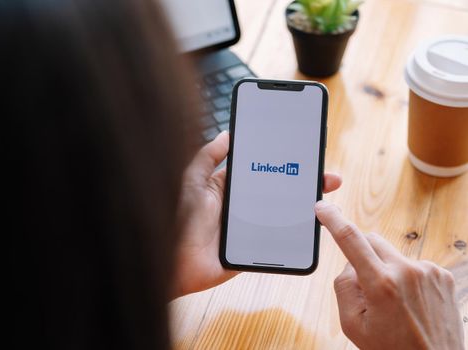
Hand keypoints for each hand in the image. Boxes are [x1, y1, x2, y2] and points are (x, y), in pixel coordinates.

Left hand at [173, 131, 341, 297]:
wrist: (174, 262)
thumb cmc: (178, 219)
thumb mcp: (192, 181)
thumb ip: (208, 157)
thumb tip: (228, 133)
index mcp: (230, 188)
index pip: (262, 170)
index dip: (283, 161)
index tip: (305, 152)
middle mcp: (243, 205)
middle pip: (279, 191)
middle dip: (304, 182)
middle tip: (328, 176)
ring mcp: (251, 227)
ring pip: (284, 215)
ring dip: (306, 207)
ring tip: (326, 197)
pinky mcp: (254, 248)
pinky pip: (279, 240)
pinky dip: (297, 233)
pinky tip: (314, 224)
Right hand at [315, 200, 463, 349]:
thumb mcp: (352, 325)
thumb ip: (343, 287)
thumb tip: (351, 264)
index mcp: (381, 284)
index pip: (350, 239)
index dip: (333, 220)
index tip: (323, 207)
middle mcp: (407, 271)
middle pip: (372, 241)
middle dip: (363, 255)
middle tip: (366, 285)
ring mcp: (428, 272)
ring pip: (392, 254)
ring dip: (386, 269)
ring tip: (395, 302)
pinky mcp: (442, 276)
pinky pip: (413, 265)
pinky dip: (406, 277)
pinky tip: (411, 302)